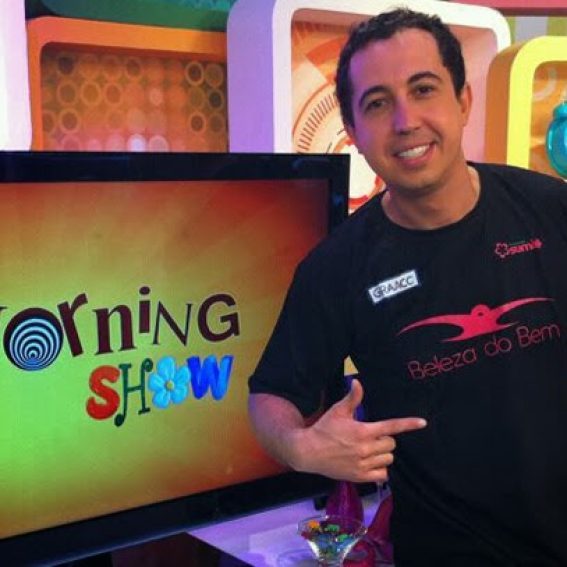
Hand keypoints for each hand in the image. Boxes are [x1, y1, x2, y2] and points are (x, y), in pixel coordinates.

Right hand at [292, 379, 425, 481]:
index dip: (409, 424)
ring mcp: (363, 464)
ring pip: (388, 459)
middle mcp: (365, 448)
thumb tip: (358, 382)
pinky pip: (382, 474)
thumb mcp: (337, 411)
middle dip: (385, 439)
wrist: (308, 451)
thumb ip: (352, 398)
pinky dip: (380, 468)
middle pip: (391, 444)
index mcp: (362, 431)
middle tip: (371, 436)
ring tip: (369, 449)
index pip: (391, 426)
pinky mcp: (360, 477)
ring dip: (383, 453)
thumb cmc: (324, 428)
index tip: (423, 422)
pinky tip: (370, 462)